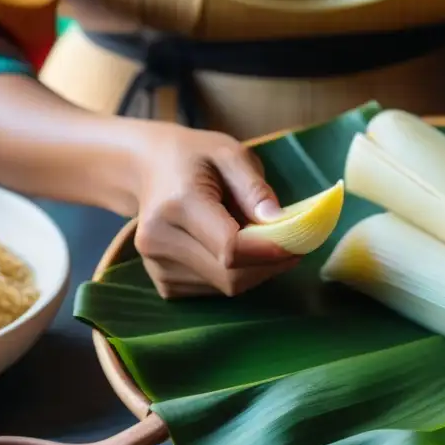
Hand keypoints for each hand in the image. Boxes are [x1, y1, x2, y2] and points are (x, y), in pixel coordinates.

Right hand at [128, 123, 299, 298]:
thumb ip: (255, 188)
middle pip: (230, 275)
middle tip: (293, 246)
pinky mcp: (162, 283)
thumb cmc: (194, 157)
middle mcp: (159, 240)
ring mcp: (156, 265)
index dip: (268, 252)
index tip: (298, 243)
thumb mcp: (229, 153)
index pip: (229, 248)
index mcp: (177, 205)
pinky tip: (237, 252)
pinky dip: (236, 276)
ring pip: (225, 287)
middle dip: (269, 265)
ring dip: (255, 271)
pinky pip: (213, 291)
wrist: (147, 168)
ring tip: (262, 242)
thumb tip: (282, 222)